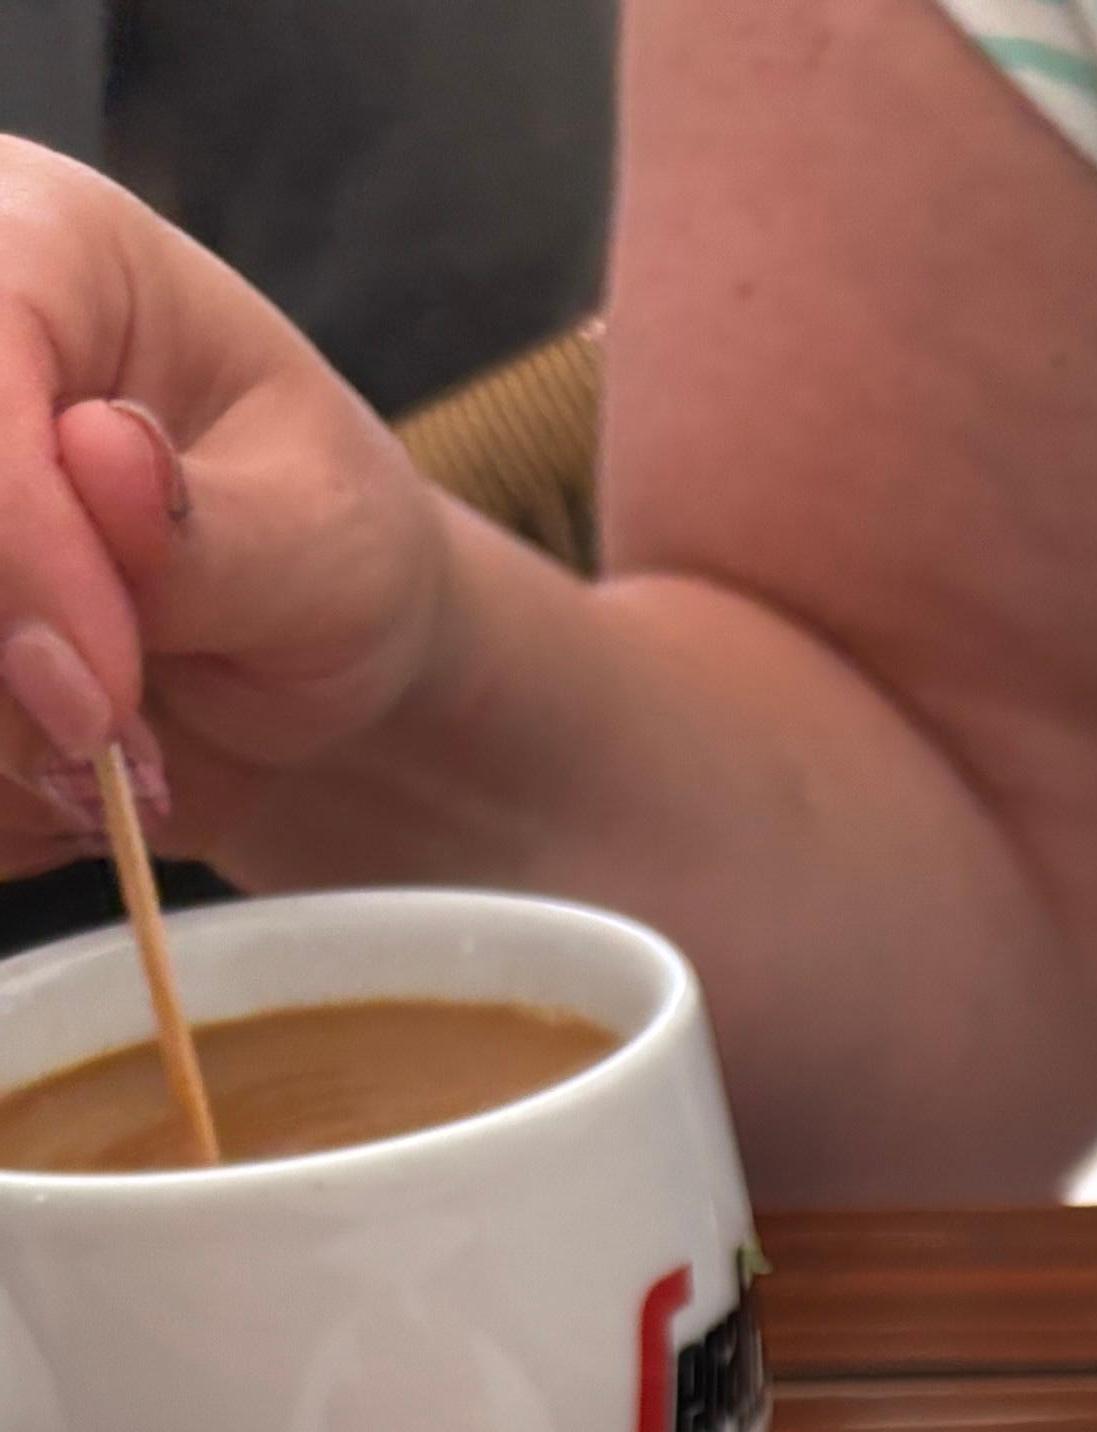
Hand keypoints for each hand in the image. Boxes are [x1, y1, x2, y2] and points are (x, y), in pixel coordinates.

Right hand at [0, 147, 449, 870]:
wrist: (300, 642)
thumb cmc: (324, 546)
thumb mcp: (328, 541)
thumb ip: (210, 531)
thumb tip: (99, 456)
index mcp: (40, 242)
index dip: (12, 541)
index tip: (95, 699)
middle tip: (109, 756)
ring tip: (118, 761)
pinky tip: (67, 785)